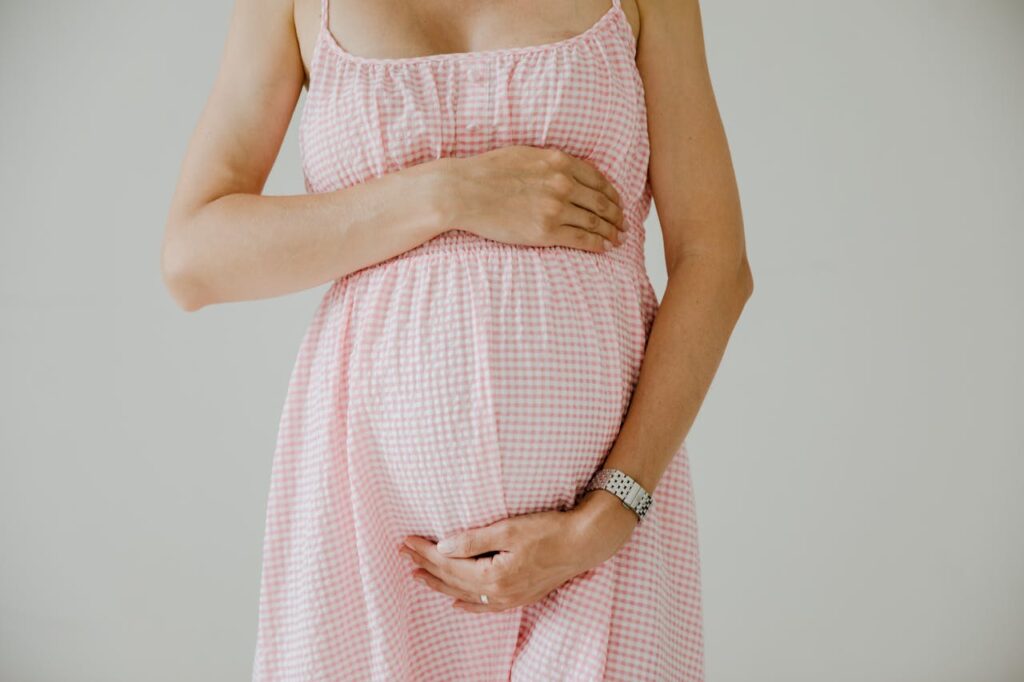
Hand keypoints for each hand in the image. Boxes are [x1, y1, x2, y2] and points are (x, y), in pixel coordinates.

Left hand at [398, 490, 637, 612]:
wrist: (585, 543)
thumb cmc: (549, 530)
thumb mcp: (508, 529)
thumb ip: (473, 540)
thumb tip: (443, 547)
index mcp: (494, 575)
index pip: (449, 563)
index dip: (425, 552)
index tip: (406, 541)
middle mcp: (500, 592)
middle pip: (452, 580)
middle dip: (426, 566)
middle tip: (402, 554)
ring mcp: (511, 597)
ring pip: (465, 593)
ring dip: (440, 584)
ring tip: (417, 576)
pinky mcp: (521, 596)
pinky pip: (486, 606)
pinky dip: (468, 604)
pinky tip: (455, 603)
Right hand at [439, 146, 626, 253]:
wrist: (464, 192)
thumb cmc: (486, 173)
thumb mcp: (524, 154)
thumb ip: (550, 161)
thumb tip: (566, 169)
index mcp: (558, 162)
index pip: (598, 179)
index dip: (612, 194)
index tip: (617, 203)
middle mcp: (562, 184)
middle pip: (602, 202)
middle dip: (617, 215)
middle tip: (624, 224)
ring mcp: (556, 209)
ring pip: (596, 222)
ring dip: (611, 232)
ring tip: (618, 239)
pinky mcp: (546, 232)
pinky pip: (582, 239)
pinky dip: (598, 244)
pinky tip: (604, 248)